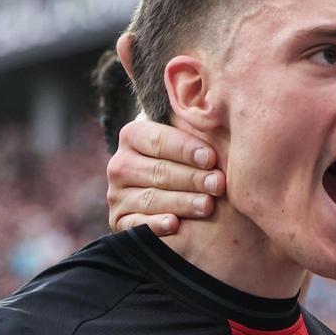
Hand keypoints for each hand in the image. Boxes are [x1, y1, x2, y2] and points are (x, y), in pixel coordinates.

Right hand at [107, 113, 223, 234]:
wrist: (174, 195)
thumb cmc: (189, 161)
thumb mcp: (189, 139)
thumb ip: (196, 127)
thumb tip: (212, 110)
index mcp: (133, 135)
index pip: (159, 141)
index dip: (186, 149)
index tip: (211, 158)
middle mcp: (120, 164)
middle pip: (158, 171)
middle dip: (192, 178)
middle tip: (218, 185)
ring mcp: (117, 194)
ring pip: (151, 198)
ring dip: (181, 202)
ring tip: (208, 206)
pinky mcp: (119, 221)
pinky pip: (137, 224)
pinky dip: (155, 224)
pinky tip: (174, 225)